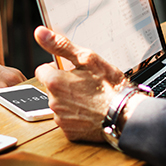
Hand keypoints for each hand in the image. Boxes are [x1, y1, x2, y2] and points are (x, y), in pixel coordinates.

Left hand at [34, 26, 125, 140]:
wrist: (126, 114)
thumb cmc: (110, 86)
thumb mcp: (87, 58)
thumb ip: (60, 45)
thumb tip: (40, 32)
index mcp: (54, 82)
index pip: (43, 70)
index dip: (57, 68)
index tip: (71, 71)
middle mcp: (53, 102)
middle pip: (52, 89)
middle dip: (64, 85)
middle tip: (85, 84)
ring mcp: (61, 119)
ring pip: (60, 105)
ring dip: (70, 101)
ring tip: (90, 98)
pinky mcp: (69, 133)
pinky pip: (68, 121)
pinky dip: (76, 117)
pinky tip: (90, 112)